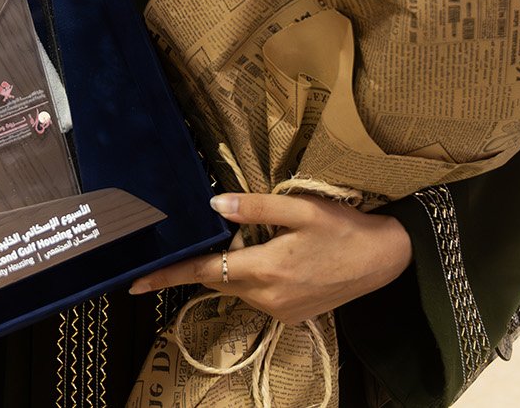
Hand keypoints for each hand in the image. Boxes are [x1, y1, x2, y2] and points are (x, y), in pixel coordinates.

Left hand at [128, 193, 411, 324]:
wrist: (384, 260)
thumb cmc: (344, 228)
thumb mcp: (300, 209)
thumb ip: (255, 207)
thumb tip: (214, 204)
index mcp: (266, 268)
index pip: (204, 271)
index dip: (167, 275)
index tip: (136, 281)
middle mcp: (267, 296)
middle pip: (218, 279)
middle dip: (208, 261)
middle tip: (206, 238)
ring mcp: (279, 310)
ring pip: (236, 288)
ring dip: (233, 268)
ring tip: (257, 242)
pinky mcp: (290, 315)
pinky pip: (256, 296)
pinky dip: (252, 278)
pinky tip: (274, 258)